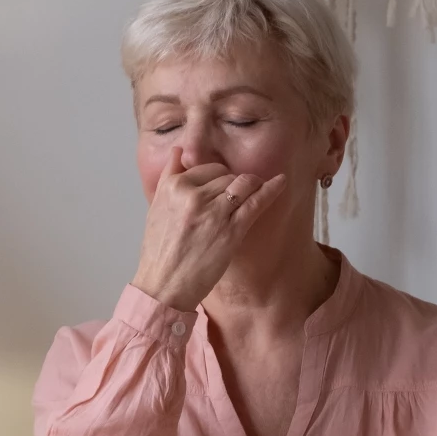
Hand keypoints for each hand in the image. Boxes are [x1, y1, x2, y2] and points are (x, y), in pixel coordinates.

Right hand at [131, 147, 287, 310]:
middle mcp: (193, 195)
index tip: (220, 189)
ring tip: (255, 190)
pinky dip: (271, 190)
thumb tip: (178, 150)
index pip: (206, 168)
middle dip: (232, 184)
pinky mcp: (230, 230)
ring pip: (242, 184)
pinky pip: (256, 201)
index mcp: (173, 187)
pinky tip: (281, 182)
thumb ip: (168, 175)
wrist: (163, 285)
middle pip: (225, 175)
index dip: (216, 178)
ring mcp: (213, 212)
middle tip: (231, 202)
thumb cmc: (159, 251)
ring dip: (251, 185)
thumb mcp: (155, 207)